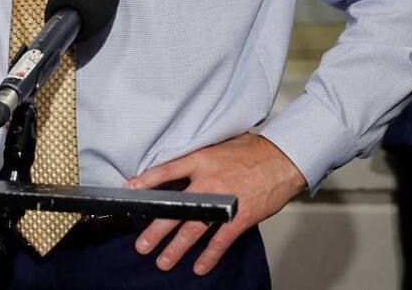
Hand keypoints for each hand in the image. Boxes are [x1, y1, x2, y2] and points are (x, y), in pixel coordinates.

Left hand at [124, 134, 305, 274]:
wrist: (283, 159)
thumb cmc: (253, 151)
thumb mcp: (218, 145)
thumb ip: (198, 157)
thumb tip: (179, 165)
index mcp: (201, 160)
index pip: (165, 171)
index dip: (145, 183)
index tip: (128, 192)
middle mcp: (208, 181)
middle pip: (175, 208)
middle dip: (155, 229)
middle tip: (142, 245)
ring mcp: (223, 201)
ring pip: (193, 229)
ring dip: (176, 249)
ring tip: (162, 261)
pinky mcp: (240, 216)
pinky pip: (220, 240)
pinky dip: (209, 256)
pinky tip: (199, 266)